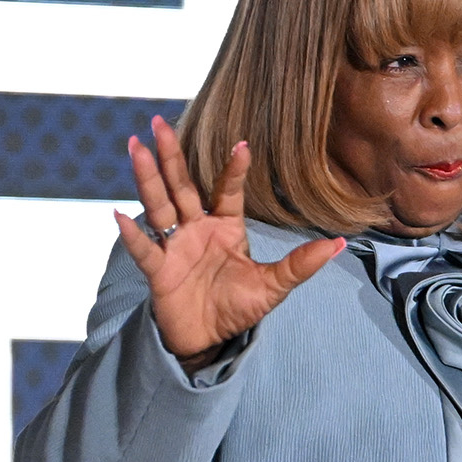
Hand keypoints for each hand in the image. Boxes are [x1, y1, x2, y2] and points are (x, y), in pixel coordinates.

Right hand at [113, 116, 346, 362]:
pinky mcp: (159, 270)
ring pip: (160, 206)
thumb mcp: (274, 286)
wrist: (209, 340)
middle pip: (182, 186)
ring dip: (148, 178)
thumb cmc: (238, 307)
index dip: (234, 170)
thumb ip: (302, 264)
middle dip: (171, 155)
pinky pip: (145, 249)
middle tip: (158, 122)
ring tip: (136, 148)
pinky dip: (133, 234)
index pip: (228, 191)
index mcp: (225, 227)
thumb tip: (341, 244)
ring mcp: (175, 246)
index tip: (243, 144)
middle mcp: (196, 229)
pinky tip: (120, 214)